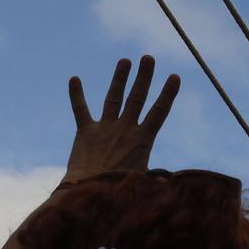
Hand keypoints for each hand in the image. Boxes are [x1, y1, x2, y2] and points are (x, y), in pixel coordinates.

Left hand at [65, 56, 179, 181]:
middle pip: (137, 97)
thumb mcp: (144, 180)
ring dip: (119, 78)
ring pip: (113, 97)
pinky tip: (74, 79)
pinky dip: (76, 94)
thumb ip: (157, 176)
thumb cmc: (119, 190)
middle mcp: (125, 129)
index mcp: (143, 139)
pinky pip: (80, 109)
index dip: (168, 93)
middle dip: (144, 76)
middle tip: (148, 58)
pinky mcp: (85, 131)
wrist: (88, 190)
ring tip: (124, 61)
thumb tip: (170, 181)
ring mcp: (105, 128)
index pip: (160, 111)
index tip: (174, 76)